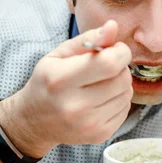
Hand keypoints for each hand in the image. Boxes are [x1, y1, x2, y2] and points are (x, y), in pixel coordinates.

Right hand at [0, 20, 132, 157]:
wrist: (34, 121)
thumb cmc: (48, 82)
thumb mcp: (60, 54)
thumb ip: (88, 39)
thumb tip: (113, 27)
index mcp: (61, 79)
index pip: (109, 63)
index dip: (120, 51)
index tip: (114, 49)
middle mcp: (75, 106)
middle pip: (122, 78)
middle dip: (120, 67)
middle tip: (106, 67)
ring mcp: (88, 124)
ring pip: (127, 94)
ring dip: (120, 84)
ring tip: (101, 84)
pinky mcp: (100, 135)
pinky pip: (125, 109)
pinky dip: (118, 100)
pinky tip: (102, 99)